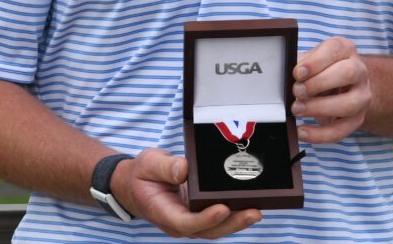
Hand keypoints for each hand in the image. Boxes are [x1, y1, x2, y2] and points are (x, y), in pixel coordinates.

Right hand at [113, 147, 261, 238]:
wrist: (136, 185)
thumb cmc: (142, 174)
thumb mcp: (148, 164)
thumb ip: (165, 167)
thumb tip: (184, 169)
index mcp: (163, 213)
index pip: (186, 223)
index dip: (205, 218)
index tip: (222, 208)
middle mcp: (179, 222)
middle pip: (208, 230)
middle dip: (232, 223)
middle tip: (253, 212)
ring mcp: (191, 220)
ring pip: (217, 227)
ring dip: (237, 222)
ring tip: (257, 211)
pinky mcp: (200, 213)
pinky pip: (219, 218)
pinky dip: (234, 214)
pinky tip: (250, 205)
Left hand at [292, 36, 371, 143]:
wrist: (344, 87)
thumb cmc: (322, 70)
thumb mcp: (312, 61)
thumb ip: (301, 64)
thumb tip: (283, 73)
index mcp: (346, 50)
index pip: (336, 49)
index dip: (316, 61)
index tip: (298, 72)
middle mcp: (359, 70)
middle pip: (347, 73)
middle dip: (319, 83)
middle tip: (297, 91)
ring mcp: (362, 96)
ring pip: (349, 104)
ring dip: (319, 108)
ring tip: (297, 109)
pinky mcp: (358, 119)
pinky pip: (342, 130)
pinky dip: (320, 134)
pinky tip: (303, 132)